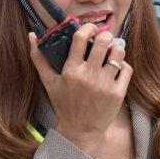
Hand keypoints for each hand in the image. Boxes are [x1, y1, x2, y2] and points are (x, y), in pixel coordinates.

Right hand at [28, 24, 131, 157]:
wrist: (80, 130)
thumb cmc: (64, 104)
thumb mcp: (48, 82)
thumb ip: (39, 58)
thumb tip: (32, 35)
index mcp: (71, 70)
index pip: (80, 38)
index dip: (88, 27)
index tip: (90, 28)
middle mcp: (88, 75)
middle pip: (103, 42)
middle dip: (105, 35)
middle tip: (104, 38)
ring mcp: (104, 84)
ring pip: (118, 54)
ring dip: (116, 49)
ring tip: (111, 52)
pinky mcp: (117, 93)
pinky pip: (126, 69)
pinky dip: (123, 65)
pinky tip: (117, 67)